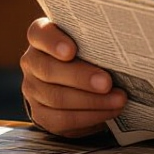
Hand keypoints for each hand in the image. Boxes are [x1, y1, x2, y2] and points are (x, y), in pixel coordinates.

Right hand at [21, 17, 126, 136]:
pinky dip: (89, 117)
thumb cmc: (87, 54)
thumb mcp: (88, 42)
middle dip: (81, 78)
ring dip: (92, 101)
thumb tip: (122, 48)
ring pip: (57, 98)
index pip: (40, 34)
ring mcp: (32, 89)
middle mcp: (32, 62)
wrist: (74, 82)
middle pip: (49, 70)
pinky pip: (62, 120)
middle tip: (107, 82)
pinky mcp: (40, 114)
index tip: (71, 51)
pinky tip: (109, 112)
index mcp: (41, 37)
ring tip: (118, 99)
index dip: (54, 42)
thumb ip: (94, 40)